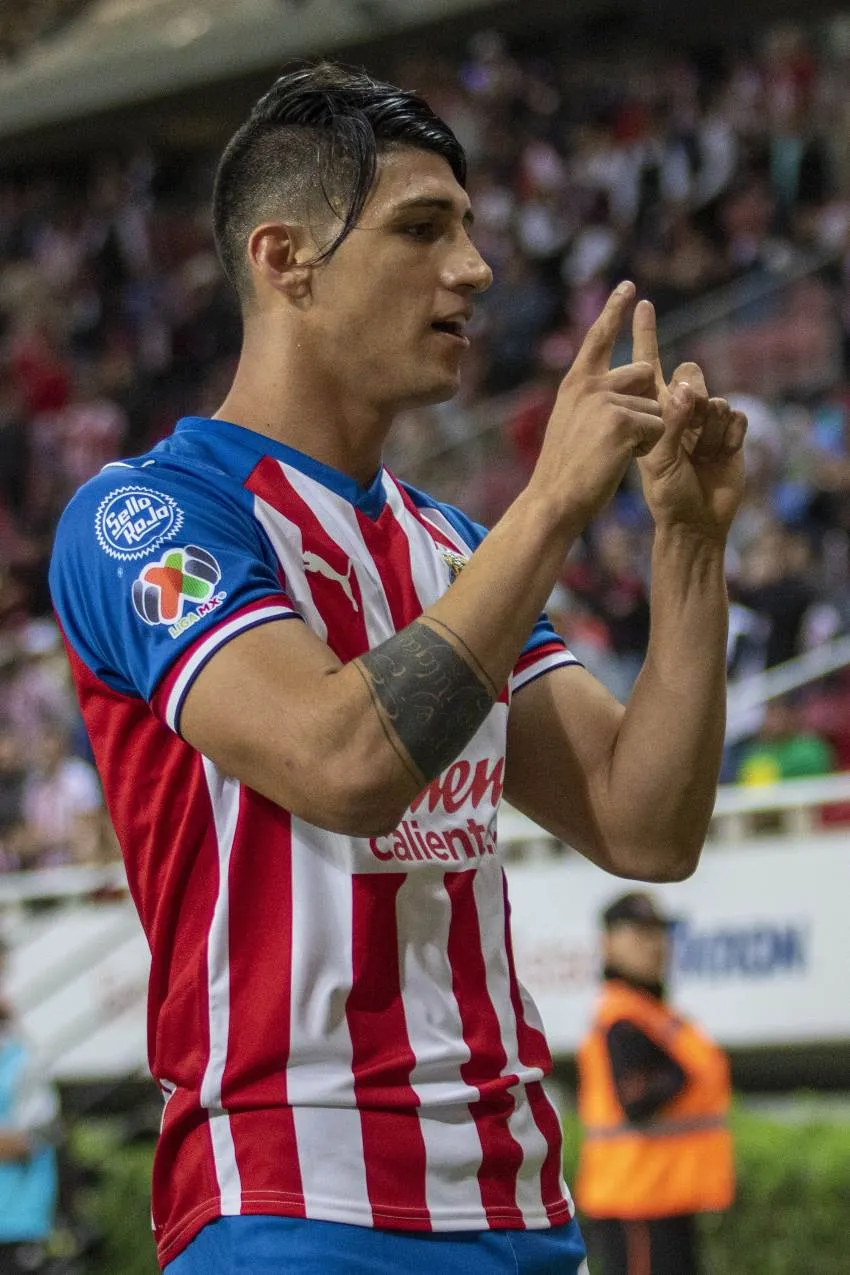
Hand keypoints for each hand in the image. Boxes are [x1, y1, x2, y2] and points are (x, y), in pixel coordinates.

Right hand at [531, 282, 664, 533]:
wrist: (554, 501)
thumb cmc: (567, 471)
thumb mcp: (573, 423)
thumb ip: (597, 398)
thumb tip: (639, 374)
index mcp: (575, 384)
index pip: (599, 337)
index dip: (614, 310)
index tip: (630, 286)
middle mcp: (589, 384)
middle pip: (643, 373)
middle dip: (644, 402)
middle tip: (614, 438)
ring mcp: (605, 401)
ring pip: (654, 407)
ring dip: (645, 433)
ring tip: (611, 455)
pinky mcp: (622, 421)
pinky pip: (657, 426)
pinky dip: (647, 447)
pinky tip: (619, 460)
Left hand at [631, 300, 746, 538]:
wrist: (697, 521)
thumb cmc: (666, 493)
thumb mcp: (658, 458)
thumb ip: (670, 421)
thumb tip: (686, 386)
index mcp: (652, 411)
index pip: (646, 365)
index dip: (644, 334)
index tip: (640, 301)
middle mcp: (679, 410)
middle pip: (689, 375)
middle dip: (691, 397)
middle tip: (687, 422)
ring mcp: (706, 420)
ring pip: (715, 399)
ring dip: (710, 428)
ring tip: (701, 454)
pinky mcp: (732, 432)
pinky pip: (737, 418)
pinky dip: (730, 437)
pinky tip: (720, 456)